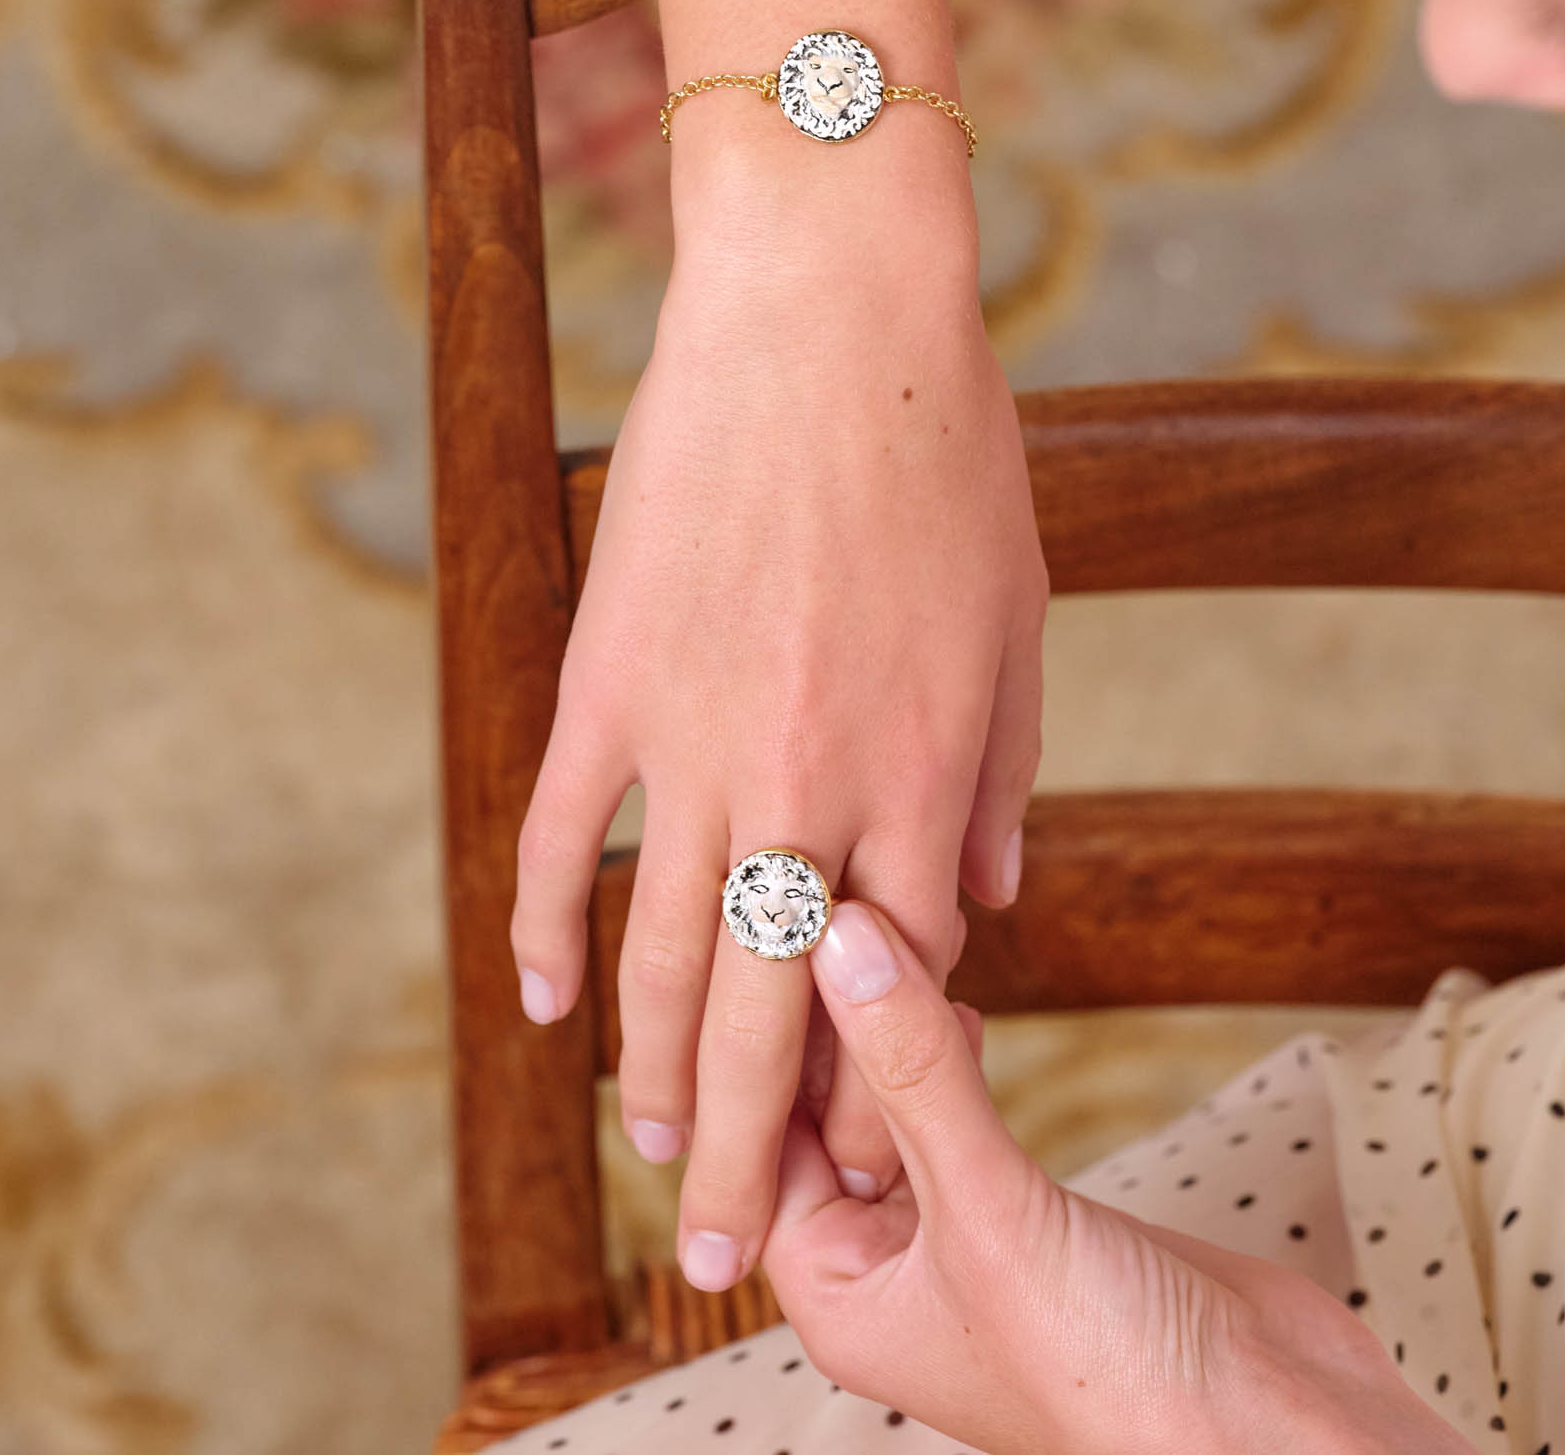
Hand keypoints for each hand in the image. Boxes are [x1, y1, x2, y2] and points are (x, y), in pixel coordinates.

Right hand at [509, 175, 1048, 1293]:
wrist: (827, 317)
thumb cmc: (944, 451)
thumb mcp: (1017, 618)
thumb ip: (1002, 770)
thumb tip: (987, 900)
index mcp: (924, 774)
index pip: (898, 985)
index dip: (875, 1086)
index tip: (861, 1161)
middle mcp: (811, 784)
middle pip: (770, 1016)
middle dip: (751, 1152)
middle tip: (724, 1247)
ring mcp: (699, 740)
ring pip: (662, 955)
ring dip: (650, 1070)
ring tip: (649, 1148)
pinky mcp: (609, 681)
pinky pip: (567, 839)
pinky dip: (552, 929)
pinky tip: (548, 1004)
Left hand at [766, 898, 1477, 1454]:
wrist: (1270, 1433)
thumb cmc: (1112, 1377)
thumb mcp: (990, 1208)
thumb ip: (916, 1069)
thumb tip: (839, 936)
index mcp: (839, 1298)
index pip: (759, 1142)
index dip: (762, 1035)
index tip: (773, 923)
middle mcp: (886, 1275)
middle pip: (822, 1120)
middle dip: (829, 1019)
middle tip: (828, 902)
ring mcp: (961, 1245)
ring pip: (894, 1113)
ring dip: (891, 1033)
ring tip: (887, 938)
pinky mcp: (1030, 1220)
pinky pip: (959, 1120)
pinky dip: (952, 1058)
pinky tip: (964, 1006)